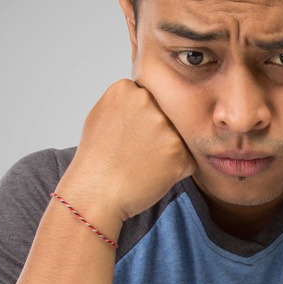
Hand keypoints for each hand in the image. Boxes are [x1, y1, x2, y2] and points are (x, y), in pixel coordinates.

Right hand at [63, 79, 195, 222]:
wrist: (95, 194)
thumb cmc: (95, 160)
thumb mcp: (101, 115)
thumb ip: (127, 101)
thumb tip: (148, 96)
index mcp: (126, 89)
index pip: (150, 97)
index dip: (141, 120)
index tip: (128, 134)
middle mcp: (147, 102)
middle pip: (166, 115)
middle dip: (157, 132)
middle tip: (136, 151)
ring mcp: (165, 126)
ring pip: (178, 137)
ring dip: (167, 151)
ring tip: (142, 163)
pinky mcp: (179, 151)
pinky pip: (186, 159)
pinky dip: (175, 169)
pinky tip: (152, 174)